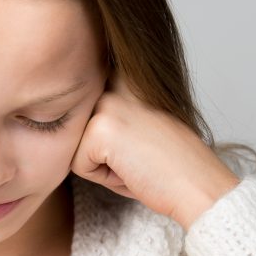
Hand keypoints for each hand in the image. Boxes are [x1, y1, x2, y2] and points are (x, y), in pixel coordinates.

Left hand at [69, 71, 239, 229]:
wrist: (198, 183)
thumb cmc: (171, 162)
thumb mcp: (137, 124)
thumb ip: (107, 112)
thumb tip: (57, 114)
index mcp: (126, 72)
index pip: (83, 106)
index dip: (105, 138)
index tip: (139, 142)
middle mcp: (114, 80)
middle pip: (76, 129)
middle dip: (101, 153)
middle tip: (140, 155)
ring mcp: (107, 102)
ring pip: (75, 146)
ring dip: (102, 165)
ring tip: (137, 161)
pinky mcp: (99, 129)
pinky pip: (78, 166)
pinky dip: (104, 178)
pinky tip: (134, 169)